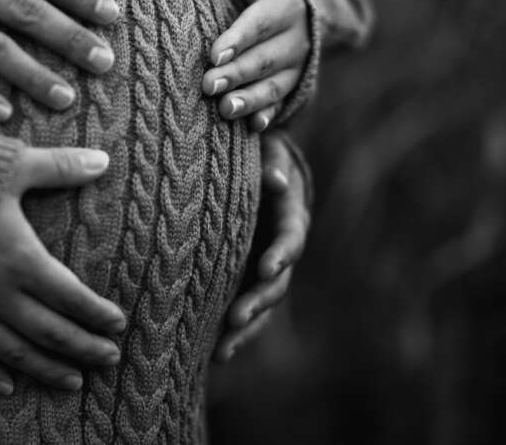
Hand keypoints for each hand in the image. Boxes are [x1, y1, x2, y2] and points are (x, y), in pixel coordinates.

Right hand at [0, 146, 125, 393]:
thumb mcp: (9, 164)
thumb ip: (58, 167)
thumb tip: (103, 159)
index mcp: (20, 258)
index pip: (71, 297)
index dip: (97, 314)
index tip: (118, 325)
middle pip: (50, 332)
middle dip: (83, 347)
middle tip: (109, 360)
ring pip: (13, 352)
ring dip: (46, 368)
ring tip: (73, 382)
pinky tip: (6, 387)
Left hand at [182, 0, 308, 130]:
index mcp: (285, 2)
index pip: (259, 22)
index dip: (237, 39)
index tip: (212, 54)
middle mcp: (298, 35)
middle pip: (265, 58)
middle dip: (236, 74)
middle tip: (207, 87)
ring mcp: (299, 62)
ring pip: (276, 84)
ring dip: (251, 99)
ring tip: (225, 110)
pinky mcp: (297, 82)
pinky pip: (284, 101)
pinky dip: (270, 114)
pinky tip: (254, 127)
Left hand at [213, 134, 309, 362]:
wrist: (260, 167)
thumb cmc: (262, 153)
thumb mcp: (270, 150)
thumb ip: (271, 162)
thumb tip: (274, 178)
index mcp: (290, 217)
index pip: (290, 239)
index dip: (280, 254)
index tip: (266, 267)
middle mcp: (281, 250)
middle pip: (277, 283)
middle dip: (257, 302)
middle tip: (235, 318)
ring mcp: (265, 269)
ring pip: (262, 305)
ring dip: (245, 329)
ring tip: (221, 350)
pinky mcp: (248, 279)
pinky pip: (245, 309)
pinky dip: (234, 332)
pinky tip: (215, 354)